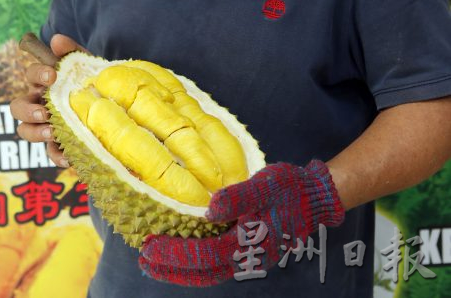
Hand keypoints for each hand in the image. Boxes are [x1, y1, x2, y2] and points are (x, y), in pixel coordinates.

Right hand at [10, 33, 86, 166]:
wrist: (117, 105)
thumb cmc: (93, 81)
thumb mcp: (87, 65)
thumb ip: (73, 52)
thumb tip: (56, 39)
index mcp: (45, 82)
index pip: (31, 74)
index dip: (37, 74)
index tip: (52, 75)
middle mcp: (40, 103)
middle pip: (17, 107)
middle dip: (26, 109)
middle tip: (43, 111)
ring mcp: (46, 125)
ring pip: (25, 131)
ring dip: (34, 132)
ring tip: (51, 132)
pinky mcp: (58, 145)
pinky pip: (50, 154)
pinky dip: (56, 156)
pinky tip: (68, 157)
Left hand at [139, 160, 344, 286]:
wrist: (314, 196)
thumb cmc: (289, 188)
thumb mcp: (265, 185)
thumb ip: (239, 197)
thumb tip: (210, 209)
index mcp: (250, 244)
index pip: (204, 255)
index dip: (175, 254)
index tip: (149, 247)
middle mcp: (247, 257)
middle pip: (203, 272)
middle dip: (172, 268)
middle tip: (143, 259)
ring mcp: (248, 256)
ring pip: (209, 271)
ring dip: (181, 268)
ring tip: (155, 261)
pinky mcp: (248, 248)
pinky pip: (216, 261)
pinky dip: (195, 261)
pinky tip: (182, 249)